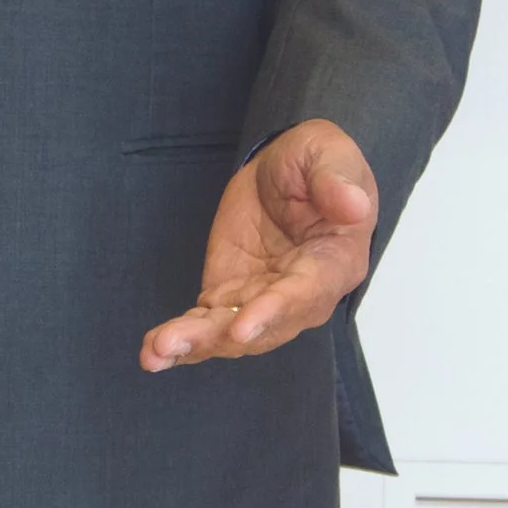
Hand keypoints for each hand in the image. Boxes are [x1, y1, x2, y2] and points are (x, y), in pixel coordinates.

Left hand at [141, 121, 378, 371]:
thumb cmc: (319, 164)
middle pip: (263, 326)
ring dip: (194, 343)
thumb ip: (336, 180)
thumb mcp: (329, 154)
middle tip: (177, 344)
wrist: (289, 174)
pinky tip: (152, 353)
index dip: (274, 311)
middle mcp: (301, 295)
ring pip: (230, 332)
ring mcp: (263, 301)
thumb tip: (355, 206)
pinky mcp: (231, 297)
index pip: (305, 292)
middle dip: (221, 337)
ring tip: (156, 352)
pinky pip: (206, 324)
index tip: (243, 326)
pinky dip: (180, 340)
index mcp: (334, 261)